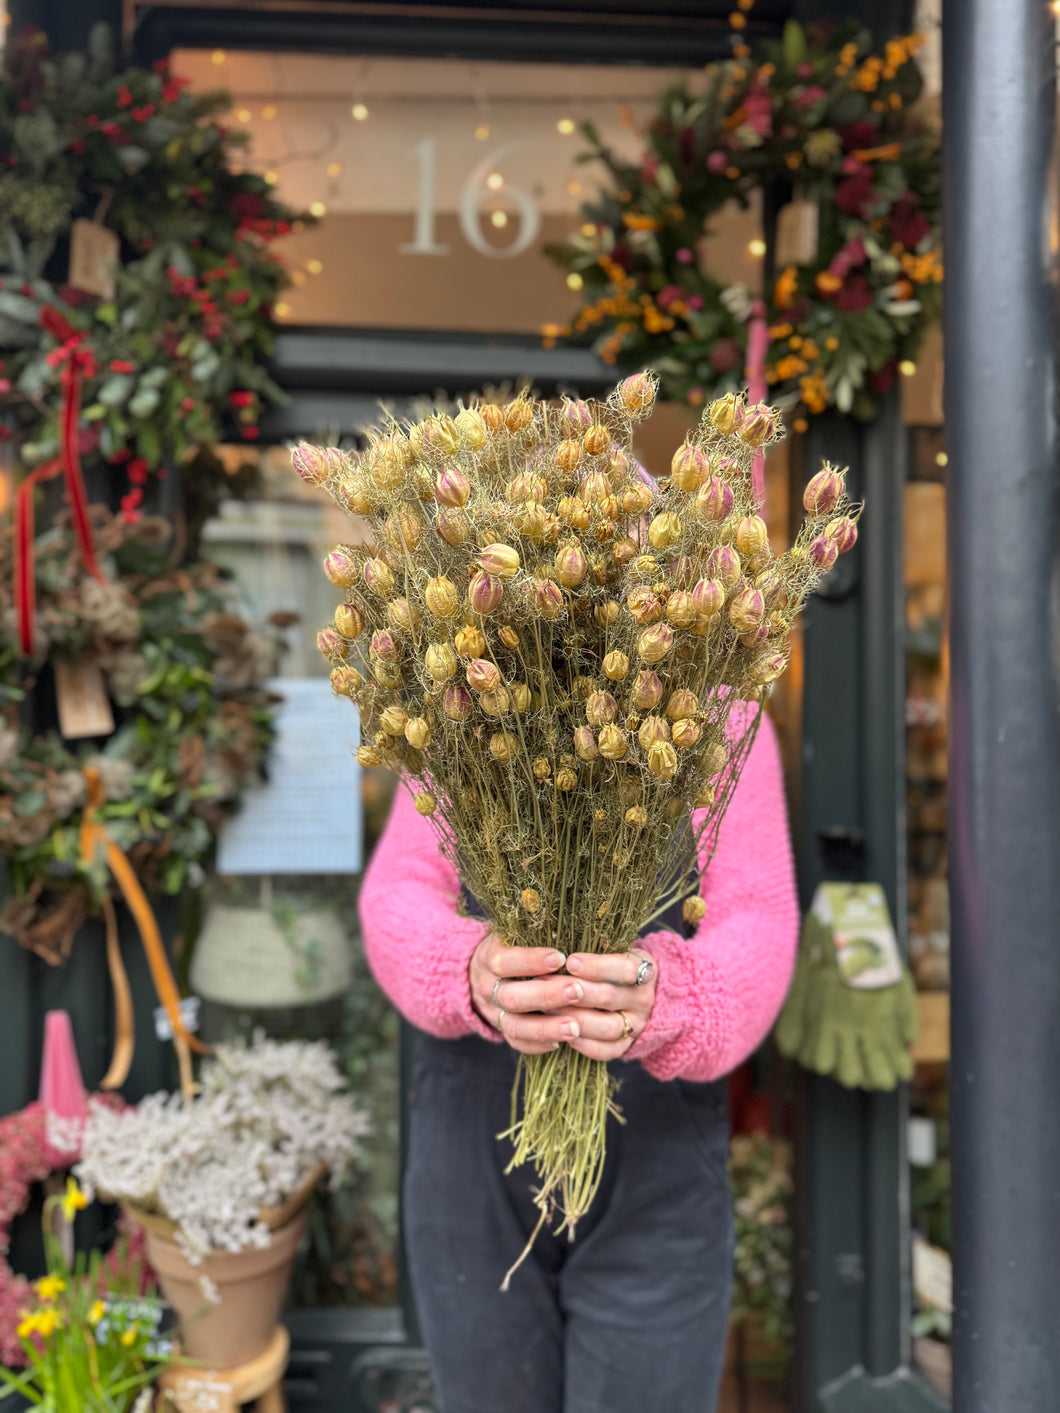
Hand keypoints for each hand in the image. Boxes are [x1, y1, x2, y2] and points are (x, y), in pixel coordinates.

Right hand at [469, 932, 584, 1054]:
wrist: (476, 973)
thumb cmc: (508, 947)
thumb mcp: (511, 935)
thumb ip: (533, 934)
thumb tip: (569, 928)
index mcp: (489, 959)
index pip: (505, 961)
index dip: (531, 961)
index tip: (560, 957)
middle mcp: (488, 989)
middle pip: (512, 998)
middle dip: (546, 995)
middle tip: (577, 991)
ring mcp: (493, 1013)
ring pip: (515, 1026)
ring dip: (546, 1028)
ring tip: (576, 1027)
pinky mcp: (501, 1030)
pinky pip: (517, 1043)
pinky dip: (538, 1044)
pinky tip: (563, 1042)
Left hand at [551, 948, 658, 1061]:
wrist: (634, 992)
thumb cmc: (611, 964)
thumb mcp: (611, 950)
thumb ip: (593, 949)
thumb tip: (556, 953)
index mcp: (644, 970)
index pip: (625, 969)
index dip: (597, 966)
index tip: (570, 962)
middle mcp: (643, 999)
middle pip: (609, 997)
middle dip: (574, 992)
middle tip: (545, 985)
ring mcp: (636, 1025)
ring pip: (607, 1026)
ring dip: (574, 1018)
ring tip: (547, 1008)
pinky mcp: (625, 1046)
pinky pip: (605, 1050)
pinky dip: (583, 1044)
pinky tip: (562, 1032)